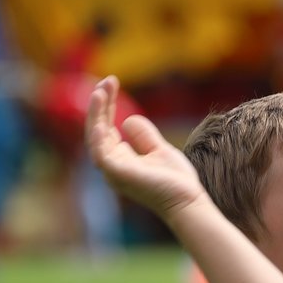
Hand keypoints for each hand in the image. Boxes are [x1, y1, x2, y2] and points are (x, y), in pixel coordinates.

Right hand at [84, 76, 209, 218]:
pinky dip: (98, 137)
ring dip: (95, 114)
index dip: (105, 106)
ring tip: (100, 91)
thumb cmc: (175, 180)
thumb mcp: (158, 149)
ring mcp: (113, 171)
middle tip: (106, 81)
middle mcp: (111, 164)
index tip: (111, 83)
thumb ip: (143, 136)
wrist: (187, 201)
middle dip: (99, 105)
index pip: (105, 127)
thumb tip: (127, 119)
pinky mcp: (119, 176)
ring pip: (95, 139)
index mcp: (119, 158)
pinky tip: (102, 119)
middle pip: (97, 129)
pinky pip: (101, 154)